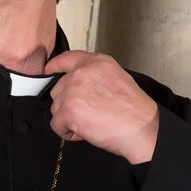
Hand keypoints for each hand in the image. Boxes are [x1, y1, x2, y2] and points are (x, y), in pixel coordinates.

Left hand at [44, 51, 158, 163]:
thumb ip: (94, 75)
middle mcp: (82, 73)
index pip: (66, 58)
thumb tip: (77, 84)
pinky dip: (68, 132)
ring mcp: (73, 91)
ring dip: (69, 119)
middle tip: (89, 113)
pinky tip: (85, 132)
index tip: (48, 71)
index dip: (54, 66)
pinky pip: (57, 125)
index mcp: (96, 62)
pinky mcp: (68, 111)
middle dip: (68, 104)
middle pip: (58, 89)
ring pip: (56, 108)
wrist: (142, 128)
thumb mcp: (116, 78)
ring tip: (90, 123)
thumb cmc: (134, 110)